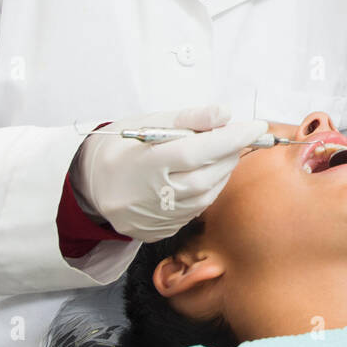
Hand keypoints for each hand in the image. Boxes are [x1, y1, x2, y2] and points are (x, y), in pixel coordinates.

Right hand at [71, 104, 267, 241]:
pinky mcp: (160, 231)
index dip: (230, 139)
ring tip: (221, 152)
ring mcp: (156, 218)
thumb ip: (188, 119)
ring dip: (223, 171)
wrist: (91, 186)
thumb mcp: (148, 124)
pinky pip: (196, 210)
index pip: (196, 151)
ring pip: (206, 195)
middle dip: (230, 153)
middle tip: (239, 136)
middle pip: (206, 175)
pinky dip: (209, 189)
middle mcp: (150, 196)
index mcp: (144, 164)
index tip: (256, 126)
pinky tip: (206, 174)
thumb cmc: (120, 150)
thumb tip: (224, 114)